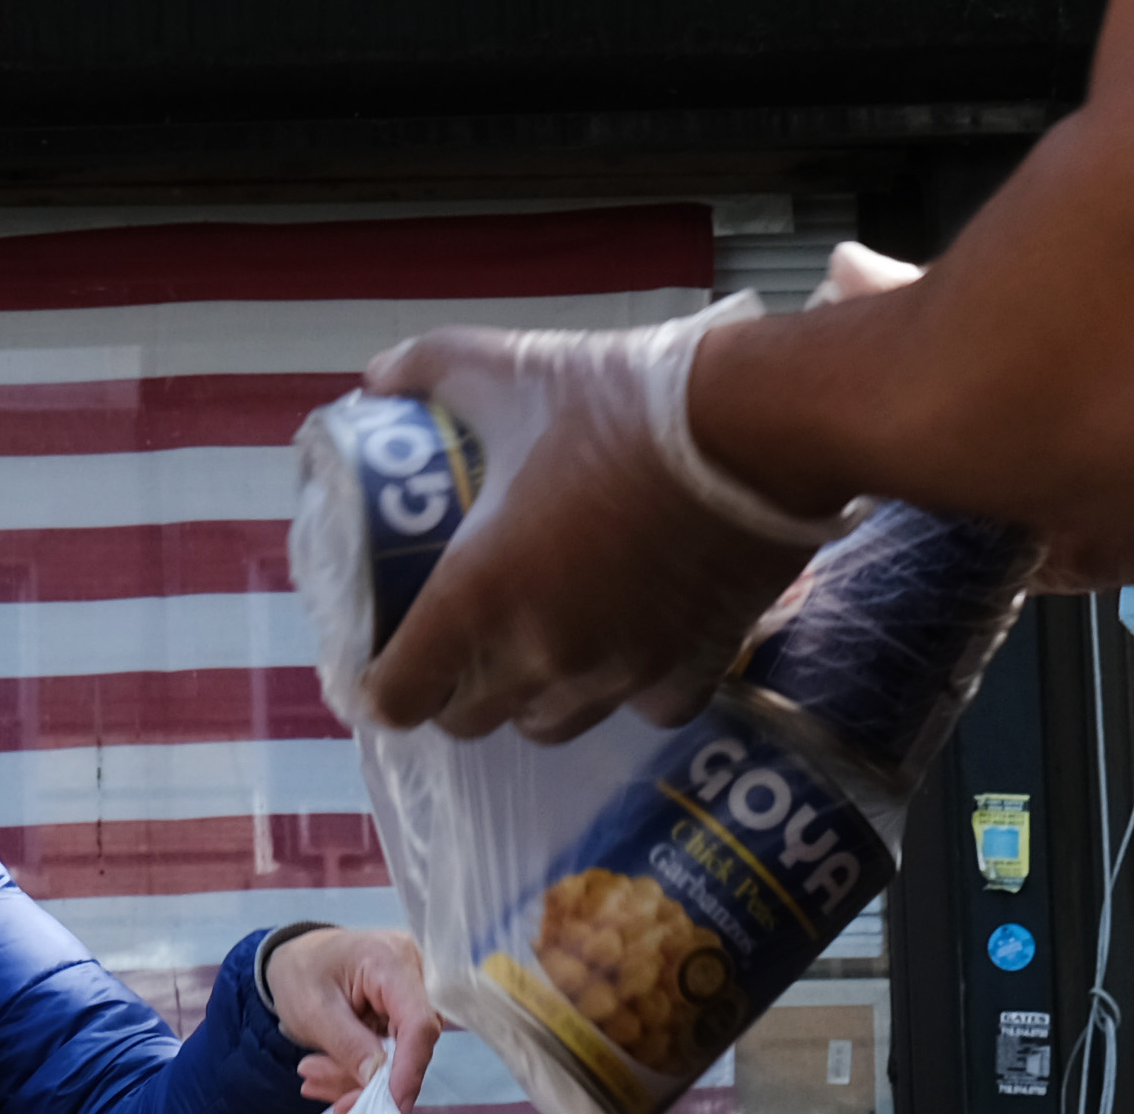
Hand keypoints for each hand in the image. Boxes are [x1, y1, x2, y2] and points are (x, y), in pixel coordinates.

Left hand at [264, 927, 439, 1112]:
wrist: (298, 957)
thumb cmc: (301, 972)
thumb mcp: (313, 1011)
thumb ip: (349, 1046)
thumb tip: (379, 1086)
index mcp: (391, 961)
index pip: (417, 1023)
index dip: (408, 1071)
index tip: (389, 1109)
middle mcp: (416, 973)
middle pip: (413, 1043)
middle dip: (371, 1079)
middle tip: (318, 1086)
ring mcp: (414, 994)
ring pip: (403, 1055)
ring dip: (356, 1077)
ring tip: (312, 1074)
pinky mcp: (406, 1013)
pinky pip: (393, 1052)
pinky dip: (359, 1069)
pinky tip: (326, 1070)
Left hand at [358, 307, 830, 742]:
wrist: (754, 426)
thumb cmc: (618, 401)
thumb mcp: (509, 369)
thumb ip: (429, 370)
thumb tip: (379, 379)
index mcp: (479, 596)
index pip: (397, 698)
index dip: (380, 687)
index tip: (384, 664)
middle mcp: (542, 655)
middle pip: (469, 721)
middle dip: (453, 689)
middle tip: (459, 641)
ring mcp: (619, 675)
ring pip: (550, 724)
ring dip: (532, 696)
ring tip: (539, 644)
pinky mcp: (690, 673)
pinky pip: (640, 710)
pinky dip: (627, 688)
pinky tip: (628, 645)